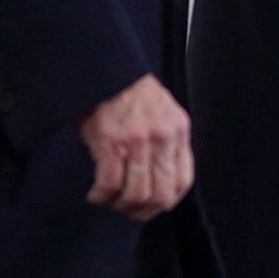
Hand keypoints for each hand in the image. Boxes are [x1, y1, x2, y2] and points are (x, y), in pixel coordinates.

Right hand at [79, 76, 192, 217]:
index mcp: (177, 130)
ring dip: (120, 205)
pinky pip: (109, 184)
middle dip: (142, 211)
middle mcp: (162, 137)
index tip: (151, 206)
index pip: (182, 181)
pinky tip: (95, 194)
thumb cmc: (126, 90)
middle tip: (126, 209)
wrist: (103, 66)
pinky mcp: (110, 141)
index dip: (166, 202)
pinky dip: (101, 196)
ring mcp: (137, 140)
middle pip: (161, 195)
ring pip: (136, 194)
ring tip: (108, 201)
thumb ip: (165, 141)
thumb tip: (158, 176)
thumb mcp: (160, 111)